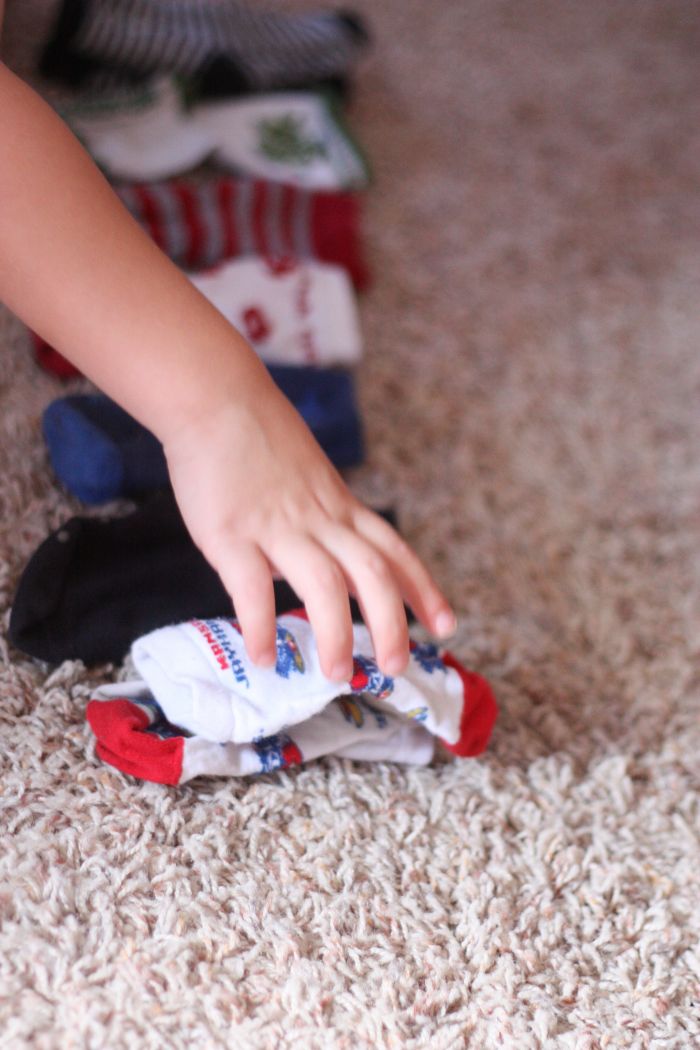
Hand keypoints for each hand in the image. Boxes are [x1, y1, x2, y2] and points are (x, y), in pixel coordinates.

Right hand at [163, 368, 455, 680]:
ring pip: (322, 584)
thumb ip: (322, 522)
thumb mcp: (310, 478)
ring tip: (338, 674)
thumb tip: (326, 567)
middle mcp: (319, 519)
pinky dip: (261, 627)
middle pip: (371, 574)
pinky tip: (263, 658)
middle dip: (392, 623)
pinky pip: (251, 588)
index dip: (424, 590)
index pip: (394, 552)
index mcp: (340, 507)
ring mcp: (277, 526)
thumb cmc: (260, 439)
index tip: (447, 625)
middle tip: (398, 666)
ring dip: (335, 634)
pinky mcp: (232, 533)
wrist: (216, 398)